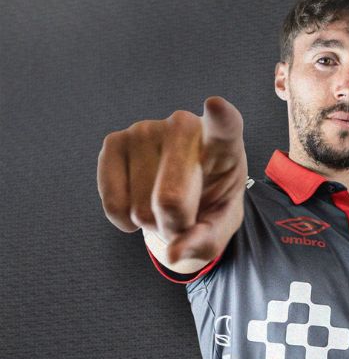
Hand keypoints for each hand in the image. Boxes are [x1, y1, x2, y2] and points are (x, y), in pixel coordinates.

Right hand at [97, 96, 246, 268]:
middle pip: (170, 198)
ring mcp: (146, 129)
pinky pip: (113, 203)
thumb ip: (206, 240)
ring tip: (164, 205)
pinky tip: (138, 202)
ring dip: (151, 222)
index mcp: (225, 145)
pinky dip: (124, 219)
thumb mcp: (220, 225)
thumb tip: (174, 253)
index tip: (216, 106)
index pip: (225, 127)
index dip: (220, 118)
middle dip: (174, 224)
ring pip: (140, 208)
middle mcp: (185, 127)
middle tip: (184, 217)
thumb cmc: (209, 203)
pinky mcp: (114, 142)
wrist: (182, 196)